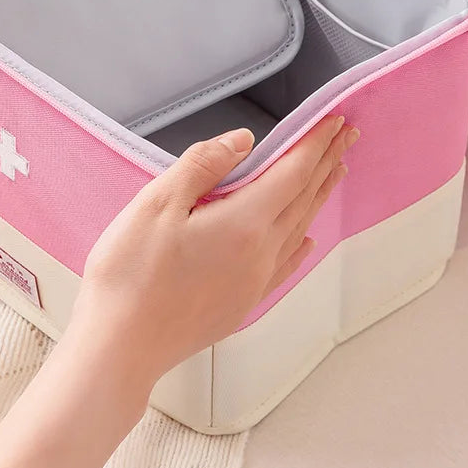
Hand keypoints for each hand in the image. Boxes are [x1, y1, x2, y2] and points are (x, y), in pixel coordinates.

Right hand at [70, 116, 358, 390]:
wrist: (120, 346)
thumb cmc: (130, 275)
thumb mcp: (156, 203)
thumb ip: (203, 165)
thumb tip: (244, 141)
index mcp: (242, 224)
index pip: (292, 173)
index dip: (314, 144)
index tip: (334, 121)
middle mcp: (259, 254)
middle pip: (303, 199)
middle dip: (326, 163)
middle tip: (347, 136)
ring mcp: (253, 282)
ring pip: (299, 229)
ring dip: (318, 197)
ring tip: (334, 174)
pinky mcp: (240, 303)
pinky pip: (285, 264)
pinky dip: (300, 244)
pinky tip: (306, 240)